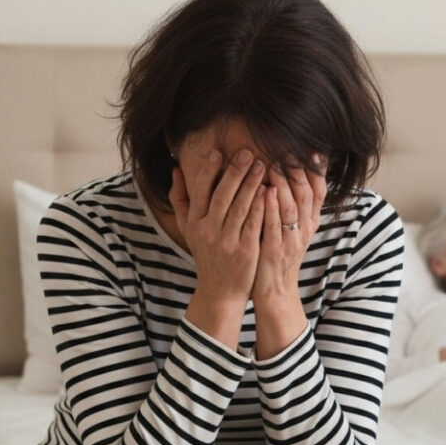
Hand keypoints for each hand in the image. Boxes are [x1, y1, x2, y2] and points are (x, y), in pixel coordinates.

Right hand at [169, 149, 265, 305]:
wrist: (220, 291)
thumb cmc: (207, 256)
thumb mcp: (188, 229)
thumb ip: (180, 199)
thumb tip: (176, 169)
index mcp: (194, 223)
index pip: (200, 191)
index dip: (209, 171)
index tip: (218, 152)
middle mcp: (208, 231)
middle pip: (222, 196)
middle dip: (234, 172)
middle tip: (246, 152)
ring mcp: (227, 241)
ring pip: (240, 207)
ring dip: (251, 184)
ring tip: (262, 165)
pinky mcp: (246, 251)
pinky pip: (254, 224)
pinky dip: (261, 206)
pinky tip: (269, 190)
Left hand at [251, 156, 327, 301]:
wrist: (275, 292)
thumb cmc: (278, 255)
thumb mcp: (292, 229)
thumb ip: (293, 204)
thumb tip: (289, 172)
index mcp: (309, 222)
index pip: (319, 190)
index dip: (316, 169)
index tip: (310, 147)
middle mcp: (304, 230)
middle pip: (306, 194)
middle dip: (298, 171)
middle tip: (288, 149)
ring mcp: (290, 241)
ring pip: (291, 208)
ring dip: (283, 185)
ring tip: (273, 163)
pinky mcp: (274, 252)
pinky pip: (274, 227)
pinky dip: (270, 209)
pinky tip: (264, 192)